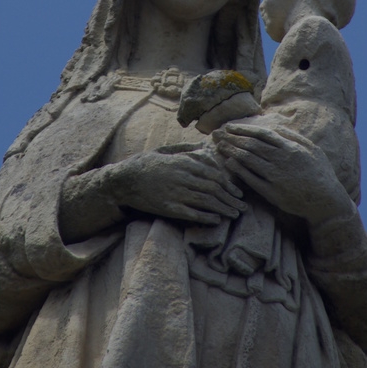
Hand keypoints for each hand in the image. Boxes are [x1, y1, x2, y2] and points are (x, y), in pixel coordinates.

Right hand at [110, 148, 247, 225]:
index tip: (238, 192)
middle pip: (213, 189)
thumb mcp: (166, 150)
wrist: (124, 179)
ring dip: (223, 209)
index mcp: (183, 162)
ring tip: (234, 215)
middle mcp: (182, 177)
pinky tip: (216, 220)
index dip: (228, 184)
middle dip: (230, 198)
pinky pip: (191, 213)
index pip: (213, 174)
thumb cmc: (146, 163)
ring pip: (206, 201)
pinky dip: (205, 217)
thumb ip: (186, 149)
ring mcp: (175, 193)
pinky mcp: (167, 207)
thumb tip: (205, 147)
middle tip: (242, 206)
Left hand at [213, 122, 352, 225]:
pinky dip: (239, 170)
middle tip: (217, 134)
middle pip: (251, 146)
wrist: (325, 201)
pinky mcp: (272, 193)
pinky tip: (229, 163)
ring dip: (232, 152)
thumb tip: (275, 125)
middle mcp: (281, 161)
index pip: (261, 134)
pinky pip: (251, 179)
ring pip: (248, 161)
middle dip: (232, 138)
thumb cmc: (320, 172)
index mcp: (290, 148)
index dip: (243, 129)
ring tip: (220, 146)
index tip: (229, 126)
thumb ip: (293, 136)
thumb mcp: (312, 149)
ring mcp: (276, 177)